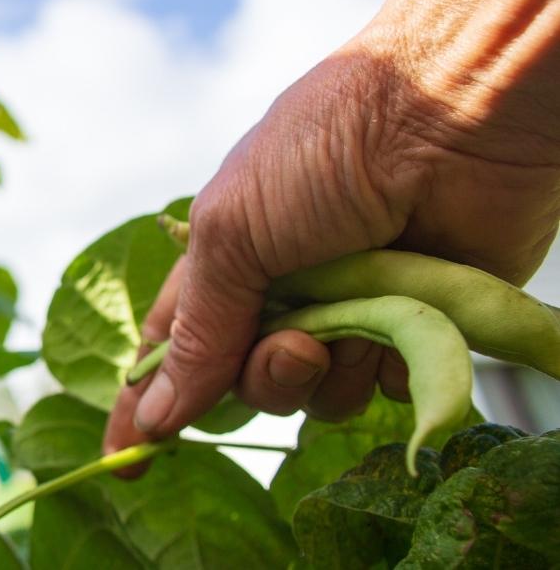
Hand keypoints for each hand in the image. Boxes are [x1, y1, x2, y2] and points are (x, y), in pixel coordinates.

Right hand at [104, 0, 559, 474]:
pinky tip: (406, 323)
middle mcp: (282, 294)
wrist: (451, 117)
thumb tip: (156, 415)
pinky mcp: (415, 327)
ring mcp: (349, 313)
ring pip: (317, 397)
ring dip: (330, 374)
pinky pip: (386, 389)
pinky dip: (391, 367)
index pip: (169, 352)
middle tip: (294, 344)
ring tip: (355, 322)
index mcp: (223, 263)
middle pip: (245, 384)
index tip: (128, 462)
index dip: (144, 407)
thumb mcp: (231, 235)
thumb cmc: (322, 152)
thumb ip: (197, 333)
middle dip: (261, 378)